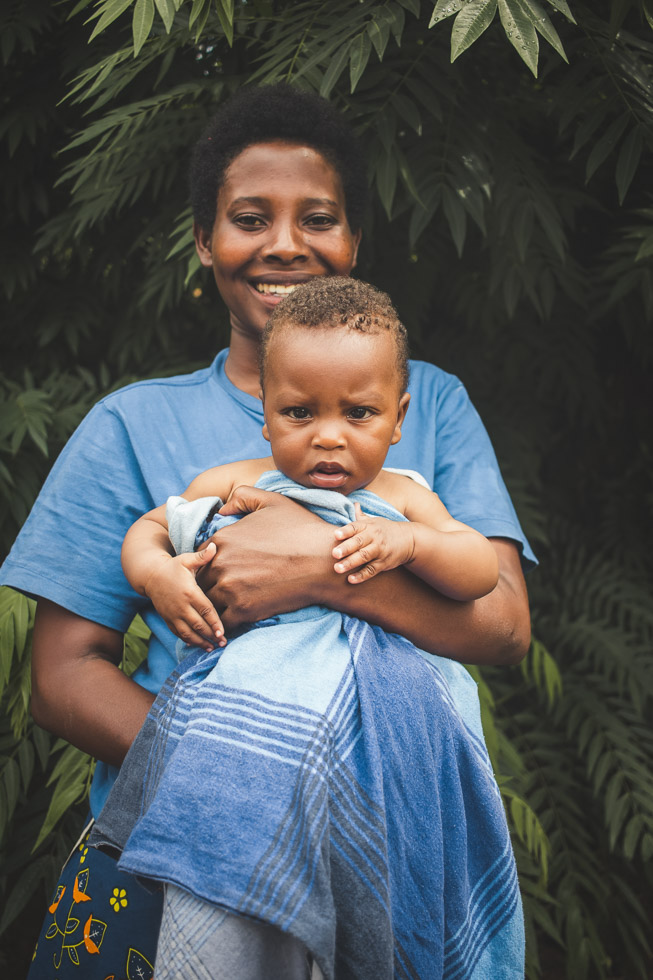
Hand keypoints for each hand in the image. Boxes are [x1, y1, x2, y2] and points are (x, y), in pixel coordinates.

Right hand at [144, 543, 225, 650]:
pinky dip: (188, 640)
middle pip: (198, 625)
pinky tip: (198, 645)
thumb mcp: (186, 559)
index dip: (214, 623)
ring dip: (200, 642)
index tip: (223, 632)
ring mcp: (173, 614)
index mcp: (189, 592)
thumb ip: (202, 556)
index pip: (205, 610)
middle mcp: (181, 606)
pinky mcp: (168, 619)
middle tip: (224, 643)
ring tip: (212, 648)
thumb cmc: (173, 567)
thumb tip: (215, 546)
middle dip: (211, 635)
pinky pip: (178, 633)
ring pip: (188, 632)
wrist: (151, 576)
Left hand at [197, 486, 336, 629]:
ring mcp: (230, 588)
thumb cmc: (302, 529)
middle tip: (222, 592)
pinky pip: (222, 623)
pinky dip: (225, 624)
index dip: (207, 565)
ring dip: (214, 607)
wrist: (326, 562)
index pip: (198, 558)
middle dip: (208, 587)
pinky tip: (236, 620)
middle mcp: (220, 563)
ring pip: (207, 603)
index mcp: (222, 538)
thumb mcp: (273, 501)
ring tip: (225, 609)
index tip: (222, 571)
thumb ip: (243, 497)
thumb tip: (222, 510)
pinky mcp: (243, 610)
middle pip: (198, 582)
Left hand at [332, 503, 414, 582]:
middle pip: (358, 542)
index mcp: (368, 526)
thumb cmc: (386, 530)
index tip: (335, 535)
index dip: (345, 531)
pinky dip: (362, 576)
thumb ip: (361, 515)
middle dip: (346, 548)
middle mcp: (374, 537)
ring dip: (350, 563)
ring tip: (337, 568)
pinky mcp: (383, 563)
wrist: (409, 540)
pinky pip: (372, 570)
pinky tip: (351, 579)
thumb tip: (354, 504)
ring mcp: (379, 551)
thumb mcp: (375, 520)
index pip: (355, 527)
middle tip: (333, 554)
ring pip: (364, 557)